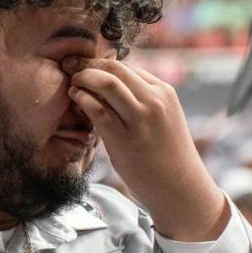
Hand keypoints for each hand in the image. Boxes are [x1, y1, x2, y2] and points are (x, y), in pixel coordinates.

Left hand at [66, 57, 228, 241]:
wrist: (180, 188)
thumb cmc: (167, 155)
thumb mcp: (162, 118)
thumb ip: (141, 100)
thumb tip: (110, 87)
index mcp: (164, 92)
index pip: (127, 66)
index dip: (101, 64)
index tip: (85, 66)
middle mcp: (154, 101)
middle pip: (115, 68)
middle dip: (88, 63)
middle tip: (71, 66)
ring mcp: (140, 119)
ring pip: (106, 83)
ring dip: (83, 78)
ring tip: (72, 83)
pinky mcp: (125, 139)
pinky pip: (98, 109)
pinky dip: (82, 98)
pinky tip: (75, 98)